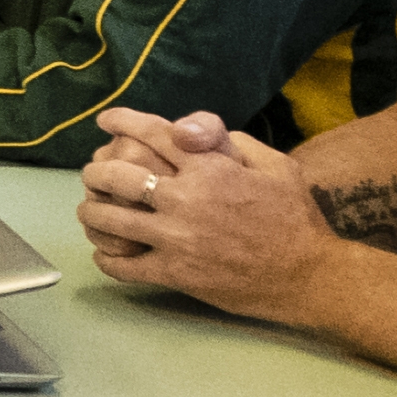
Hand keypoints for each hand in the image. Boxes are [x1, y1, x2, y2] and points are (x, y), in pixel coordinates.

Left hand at [78, 107, 314, 310]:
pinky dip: (107, 260)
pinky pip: (125, 266)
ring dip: (92, 212)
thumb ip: (232, 143)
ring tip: (89, 209)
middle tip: (92, 173)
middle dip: (96, 171)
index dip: (123, 122)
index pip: (154, 134)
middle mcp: (186, 200)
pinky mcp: (175, 273)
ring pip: (112, 221)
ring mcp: (177, 239)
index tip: (106, 121)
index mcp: (209, 168)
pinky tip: (105, 254)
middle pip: (118, 177)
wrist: (308, 275)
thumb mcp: (276, 165)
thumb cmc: (295, 218)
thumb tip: (193, 132)